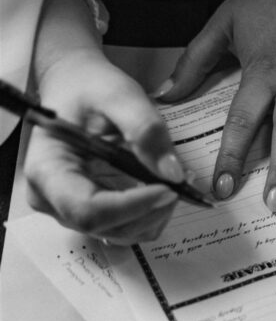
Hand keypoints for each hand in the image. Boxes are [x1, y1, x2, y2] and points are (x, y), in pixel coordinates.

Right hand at [25, 52, 181, 244]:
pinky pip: (129, 226)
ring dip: (157, 212)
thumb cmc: (89, 88)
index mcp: (48, 169)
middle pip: (108, 226)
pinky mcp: (92, 211)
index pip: (88, 209)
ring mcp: (71, 209)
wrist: (77, 88)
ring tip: (175, 179)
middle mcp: (52, 198)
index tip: (169, 189)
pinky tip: (164, 186)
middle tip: (182, 180)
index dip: (132, 205)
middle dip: (152, 209)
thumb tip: (173, 174)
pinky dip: (153, 212)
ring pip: (123, 232)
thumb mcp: (120, 95)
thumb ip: (146, 130)